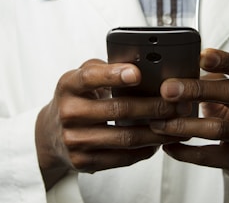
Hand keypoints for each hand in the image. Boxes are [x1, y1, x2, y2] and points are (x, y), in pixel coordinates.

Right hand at [35, 59, 187, 189]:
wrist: (50, 133)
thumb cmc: (76, 98)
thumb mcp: (82, 77)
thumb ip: (106, 69)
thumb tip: (143, 67)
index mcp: (68, 85)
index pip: (91, 77)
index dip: (114, 75)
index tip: (138, 73)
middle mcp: (69, 113)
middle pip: (118, 110)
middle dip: (154, 107)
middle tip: (178, 104)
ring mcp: (74, 140)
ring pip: (125, 137)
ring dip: (157, 132)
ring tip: (177, 124)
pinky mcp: (83, 162)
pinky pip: (122, 157)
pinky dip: (145, 149)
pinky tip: (159, 141)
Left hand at [150, 49, 228, 186]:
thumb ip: (211, 77)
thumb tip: (173, 71)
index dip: (224, 60)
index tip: (200, 56)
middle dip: (196, 89)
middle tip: (166, 89)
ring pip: (217, 128)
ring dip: (182, 124)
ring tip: (157, 122)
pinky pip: (209, 156)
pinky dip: (184, 151)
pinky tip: (167, 145)